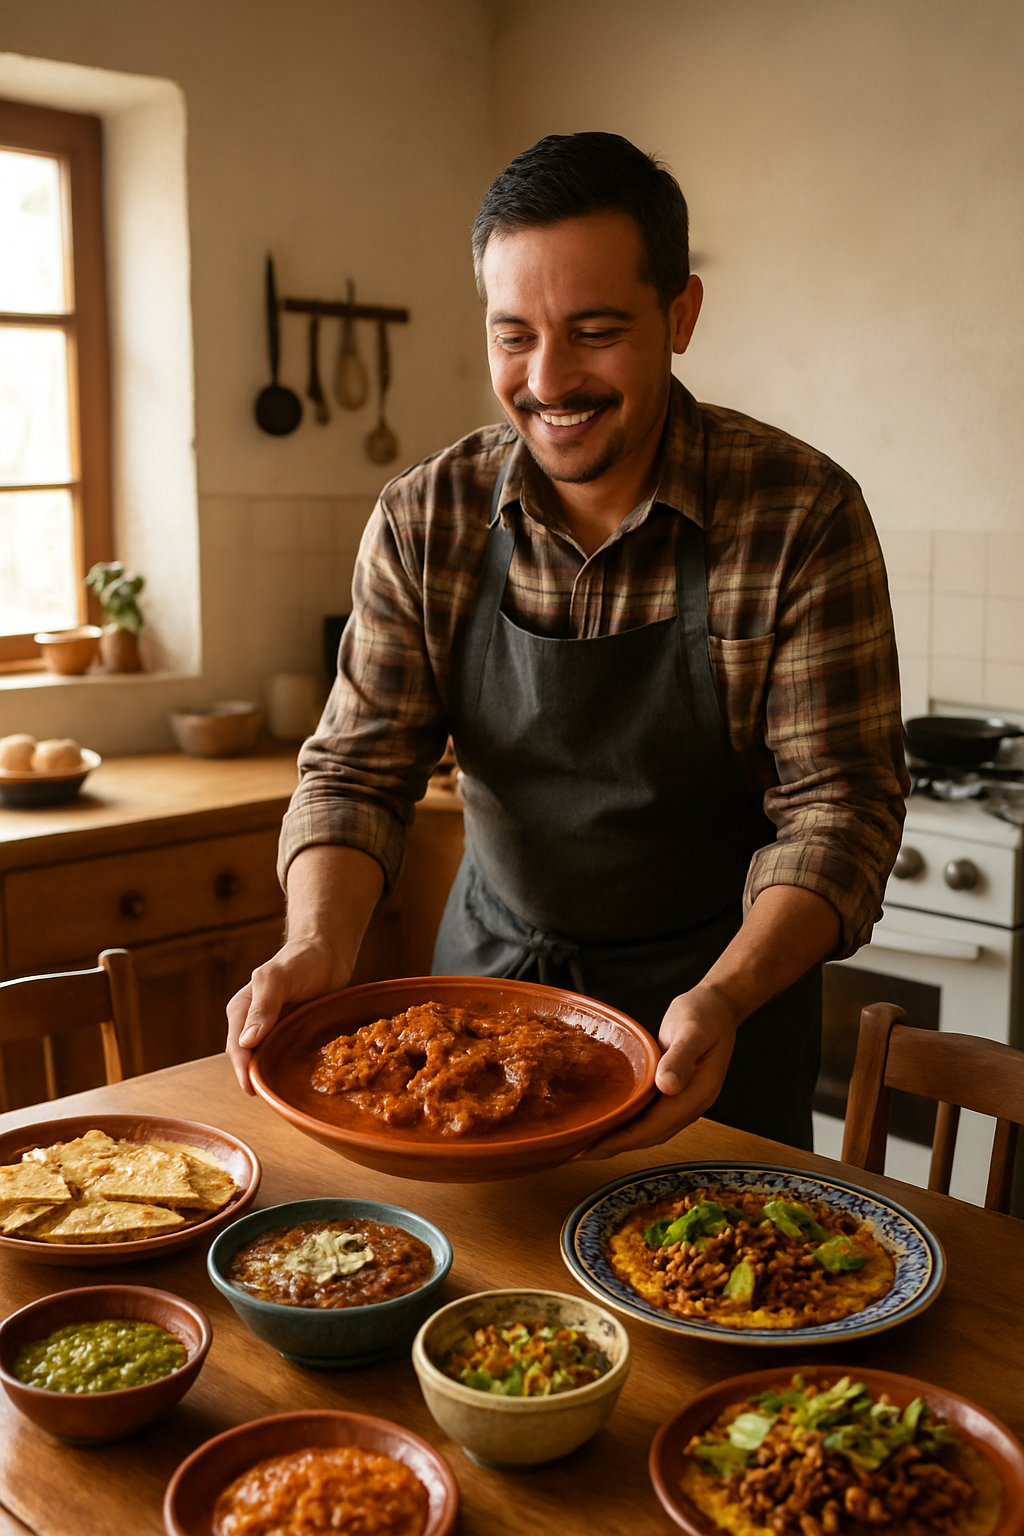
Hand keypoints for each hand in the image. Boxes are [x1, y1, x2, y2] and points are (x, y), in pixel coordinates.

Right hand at [226, 938, 350, 1094]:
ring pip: (269, 1062)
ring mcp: (274, 1031)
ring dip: (276, 1077)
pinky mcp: (293, 1035)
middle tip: (276, 1099)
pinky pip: (288, 1058)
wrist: (328, 952)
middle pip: (251, 1060)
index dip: (243, 1071)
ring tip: (289, 1095)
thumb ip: (264, 1006)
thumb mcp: (279, 978)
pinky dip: (292, 1069)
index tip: (253, 1090)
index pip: (237, 1048)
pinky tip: (304, 1080)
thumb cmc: (301, 960)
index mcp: (242, 1011)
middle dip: (259, 1079)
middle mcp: (254, 1024)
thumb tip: (246, 1042)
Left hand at [583, 983, 738, 1157]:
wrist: (718, 1006)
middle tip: (577, 1152)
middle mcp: (690, 1103)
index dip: (624, 1139)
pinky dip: (627, 1122)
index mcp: (698, 1092)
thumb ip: (681, 1057)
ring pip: (648, 1128)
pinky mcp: (673, 1091)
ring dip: (619, 1138)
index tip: (594, 1148)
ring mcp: (682, 1099)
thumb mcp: (693, 1031)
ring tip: (586, 1143)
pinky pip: (648, 1114)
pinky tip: (608, 1121)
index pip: (657, 1126)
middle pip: (650, 1134)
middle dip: (615, 1146)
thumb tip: (667, 1086)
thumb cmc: (706, 1014)